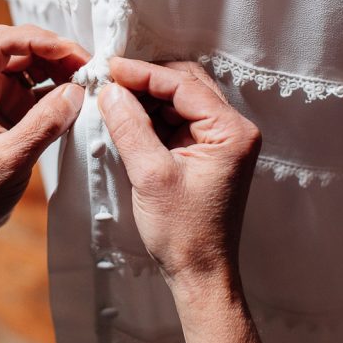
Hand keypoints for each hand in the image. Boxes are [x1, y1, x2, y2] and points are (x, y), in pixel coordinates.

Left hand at [0, 24, 87, 289]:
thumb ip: (44, 124)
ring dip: (58, 67)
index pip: (0, 43)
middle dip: (54, 51)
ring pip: (29, 64)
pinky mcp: (8, 110)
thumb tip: (76, 92)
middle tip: (87, 66)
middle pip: (18, 48)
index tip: (70, 51)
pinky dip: (57, 88)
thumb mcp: (11, 159)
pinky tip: (77, 97)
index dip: (37, 40)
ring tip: (86, 79)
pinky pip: (36, 88)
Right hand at [98, 59, 260, 293]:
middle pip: (186, 85)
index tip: (109, 68)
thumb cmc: (184, 233)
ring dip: (147, 97)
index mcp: (232, 132)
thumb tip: (109, 90)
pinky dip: (153, 117)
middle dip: (146, 81)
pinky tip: (127, 117)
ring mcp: (221, 142)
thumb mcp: (151, 175)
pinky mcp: (206, 154)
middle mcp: (233, 131)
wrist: (200, 274)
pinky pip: (178, 121)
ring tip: (113, 97)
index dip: (144, 73)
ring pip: (180, 101)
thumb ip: (130, 127)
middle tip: (109, 80)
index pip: (184, 85)